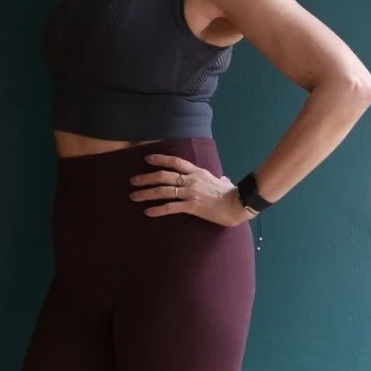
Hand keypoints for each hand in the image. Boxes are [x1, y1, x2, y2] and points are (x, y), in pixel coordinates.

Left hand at [129, 154, 250, 225]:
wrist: (238, 204)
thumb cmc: (232, 194)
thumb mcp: (223, 183)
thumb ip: (220, 179)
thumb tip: (224, 179)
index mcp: (197, 172)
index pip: (175, 161)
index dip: (160, 159)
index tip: (147, 159)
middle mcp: (191, 180)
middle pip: (163, 176)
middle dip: (146, 177)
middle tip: (132, 181)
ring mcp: (190, 192)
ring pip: (163, 191)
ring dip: (146, 193)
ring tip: (133, 196)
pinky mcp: (192, 206)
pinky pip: (171, 207)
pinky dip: (158, 209)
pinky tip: (148, 212)